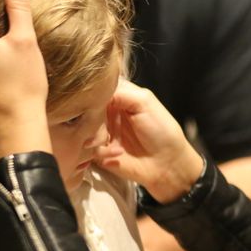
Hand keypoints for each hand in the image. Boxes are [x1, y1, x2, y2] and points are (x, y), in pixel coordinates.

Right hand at [94, 79, 203, 202]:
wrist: (167, 163)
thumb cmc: (161, 129)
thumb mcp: (145, 102)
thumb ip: (121, 92)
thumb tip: (96, 91)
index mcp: (120, 96)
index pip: (98, 86)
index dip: (94, 91)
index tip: (94, 98)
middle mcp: (108, 111)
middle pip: (86, 107)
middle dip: (91, 115)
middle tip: (99, 121)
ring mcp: (102, 131)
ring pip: (83, 127)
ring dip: (95, 134)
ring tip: (108, 140)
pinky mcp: (99, 151)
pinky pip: (89, 148)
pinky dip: (102, 150)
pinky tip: (118, 153)